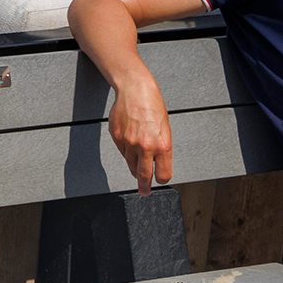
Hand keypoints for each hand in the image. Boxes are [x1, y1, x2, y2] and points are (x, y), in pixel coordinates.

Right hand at [107, 77, 174, 193]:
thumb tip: (156, 164)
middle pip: (144, 176)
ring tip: (137, 160)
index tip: (160, 181)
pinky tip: (130, 138)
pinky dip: (126, 149)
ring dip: (134, 165)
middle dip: (144, 187)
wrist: (135, 90)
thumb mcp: (165, 129)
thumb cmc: (153, 106)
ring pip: (131, 163)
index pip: (163, 174)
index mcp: (162, 146)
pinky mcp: (116, 137)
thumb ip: (161, 148)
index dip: (162, 179)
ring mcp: (129, 142)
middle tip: (144, 192)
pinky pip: (121, 150)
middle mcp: (145, 146)